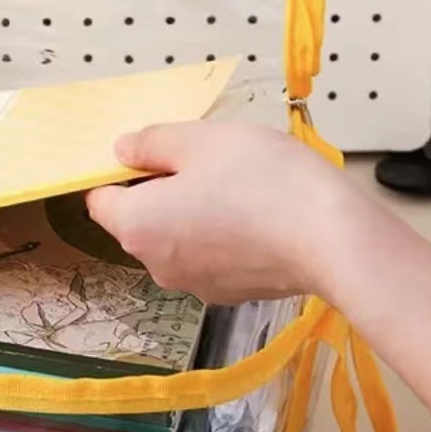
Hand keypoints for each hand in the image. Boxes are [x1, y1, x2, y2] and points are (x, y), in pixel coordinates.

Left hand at [85, 121, 362, 304]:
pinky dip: (221, 236)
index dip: (118, 173)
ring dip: (194, 212)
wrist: (330, 239)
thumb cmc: (265, 183)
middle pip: (140, 220)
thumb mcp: (201, 140)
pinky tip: (254, 213)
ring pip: (176, 238)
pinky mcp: (226, 292)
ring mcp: (191, 283)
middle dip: (162, 190)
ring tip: (237, 185)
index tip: (148, 154)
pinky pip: (209, 256)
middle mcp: (155, 264)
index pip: (100, 200)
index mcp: (137, 226)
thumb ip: (152, 143)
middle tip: (204, 161)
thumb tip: (122, 150)